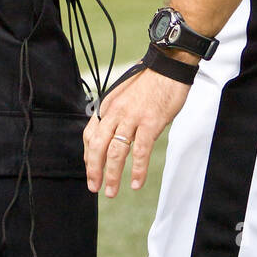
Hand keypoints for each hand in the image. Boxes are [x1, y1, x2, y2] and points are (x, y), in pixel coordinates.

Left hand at [83, 67, 189, 196]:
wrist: (169, 64)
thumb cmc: (150, 79)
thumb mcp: (125, 93)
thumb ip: (117, 112)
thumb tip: (114, 130)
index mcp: (108, 105)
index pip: (90, 134)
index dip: (88, 155)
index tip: (90, 170)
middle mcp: (115, 112)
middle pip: (98, 147)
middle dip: (94, 170)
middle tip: (95, 188)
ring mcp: (132, 117)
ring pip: (116, 152)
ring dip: (112, 175)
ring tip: (111, 191)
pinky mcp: (150, 122)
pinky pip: (140, 151)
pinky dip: (137, 170)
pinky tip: (136, 183)